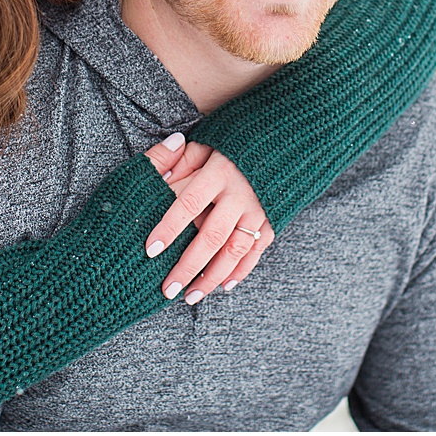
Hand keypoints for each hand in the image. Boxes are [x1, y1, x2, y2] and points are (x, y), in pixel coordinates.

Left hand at [141, 133, 271, 303]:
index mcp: (220, 170)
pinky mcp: (273, 218)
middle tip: (168, 289)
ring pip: (235, 250)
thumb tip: (158, 178)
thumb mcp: (206, 141)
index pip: (189, 202)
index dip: (170, 227)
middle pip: (212, 236)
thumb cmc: (234, 141)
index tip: (151, 250)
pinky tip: (224, 286)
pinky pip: (257, 250)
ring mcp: (260, 208)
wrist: (284, 138)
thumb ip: (181, 159)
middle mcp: (241, 192)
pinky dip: (241, 270)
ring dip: (213, 277)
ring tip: (191, 297)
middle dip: (189, 266)